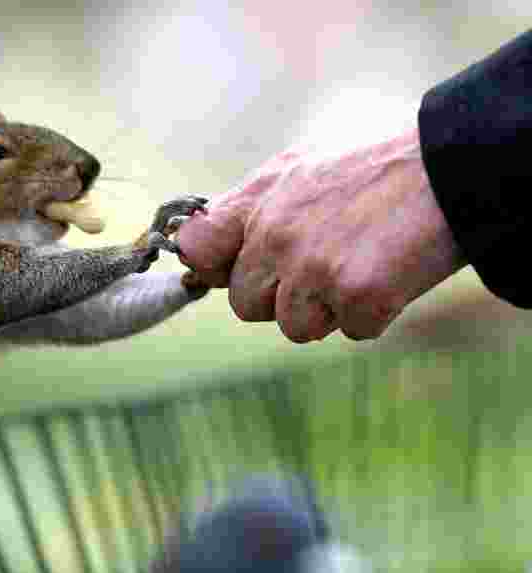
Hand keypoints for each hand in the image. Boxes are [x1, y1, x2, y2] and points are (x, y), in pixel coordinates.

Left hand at [176, 128, 466, 341]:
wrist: (454, 162)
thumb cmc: (376, 167)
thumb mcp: (300, 166)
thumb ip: (247, 209)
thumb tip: (196, 251)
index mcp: (259, 201)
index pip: (197, 249)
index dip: (213, 267)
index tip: (232, 270)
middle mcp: (276, 235)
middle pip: (245, 304)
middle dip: (281, 296)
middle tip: (327, 262)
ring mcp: (314, 268)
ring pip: (294, 326)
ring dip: (328, 310)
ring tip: (363, 262)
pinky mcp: (358, 295)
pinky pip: (350, 331)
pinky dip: (374, 313)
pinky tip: (392, 272)